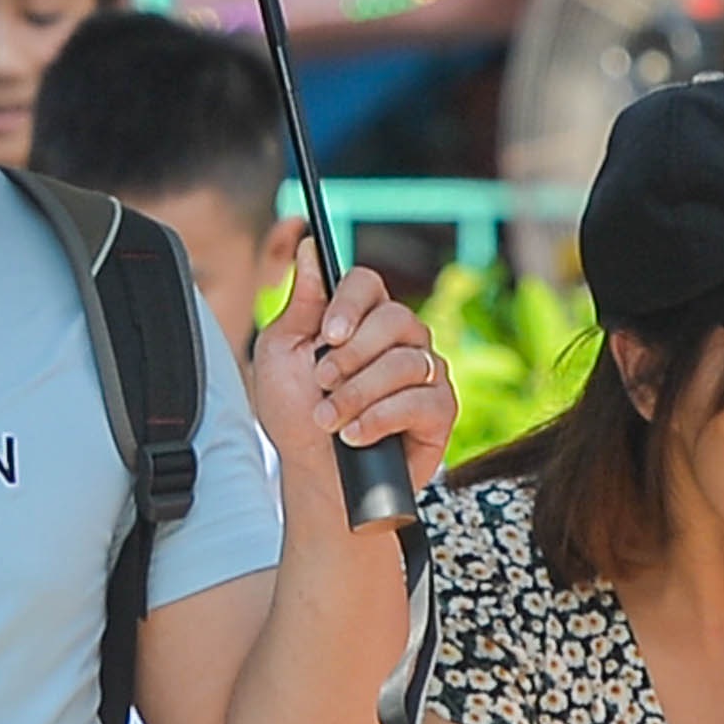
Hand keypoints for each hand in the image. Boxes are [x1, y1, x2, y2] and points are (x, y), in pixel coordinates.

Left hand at [242, 260, 454, 488]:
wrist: (315, 476)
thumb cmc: (297, 414)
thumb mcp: (282, 354)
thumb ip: (301, 303)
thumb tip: (308, 247)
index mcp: (361, 318)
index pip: (368, 283)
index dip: (350, 304)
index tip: (328, 335)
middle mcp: (400, 339)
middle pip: (396, 318)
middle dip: (353, 355)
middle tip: (322, 383)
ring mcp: (425, 373)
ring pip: (407, 362)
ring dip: (359, 394)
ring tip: (330, 420)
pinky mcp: (441, 411)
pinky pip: (423, 401)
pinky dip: (382, 419)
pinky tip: (356, 436)